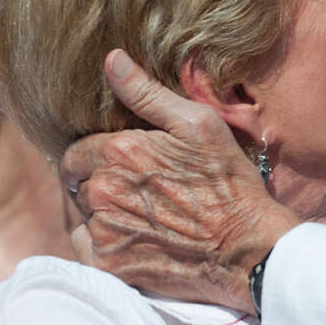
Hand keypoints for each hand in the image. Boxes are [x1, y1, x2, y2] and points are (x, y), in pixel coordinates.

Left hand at [59, 50, 299, 310]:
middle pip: (78, 182)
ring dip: (101, 212)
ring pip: (82, 213)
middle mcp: (102, 191)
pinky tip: (134, 237)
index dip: (98, 155)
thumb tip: (111, 60)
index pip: (78, 149)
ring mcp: (103, 230)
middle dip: (99, 181)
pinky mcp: (108, 265)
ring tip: (142, 215)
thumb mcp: (198, 125)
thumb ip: (147, 93)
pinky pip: (83, 246)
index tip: (123, 165)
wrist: (247, 249)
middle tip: (137, 191)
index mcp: (118, 152)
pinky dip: (100, 241)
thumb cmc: (228, 183)